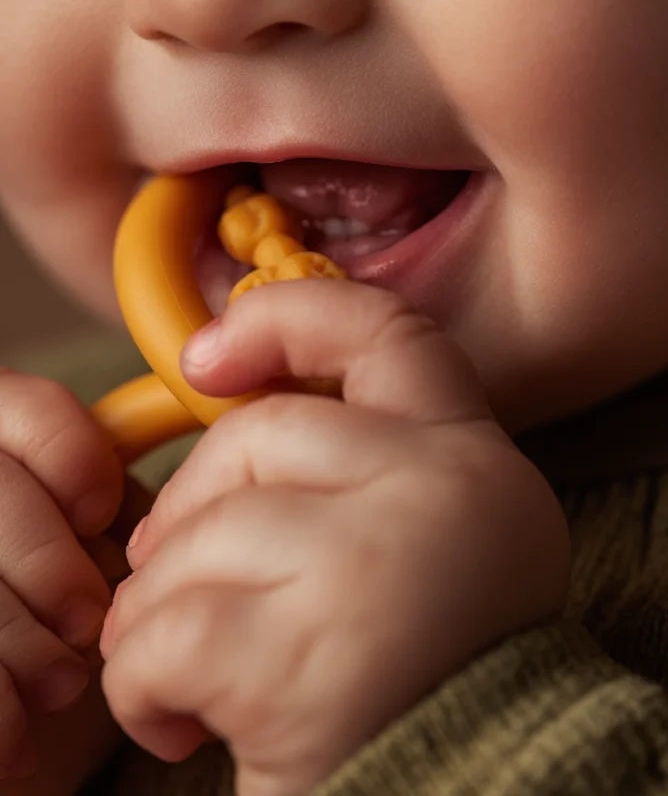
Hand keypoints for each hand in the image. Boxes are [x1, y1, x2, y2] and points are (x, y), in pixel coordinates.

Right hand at [0, 371, 128, 780]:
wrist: (24, 724)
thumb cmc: (72, 625)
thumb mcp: (99, 552)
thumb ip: (119, 506)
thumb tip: (191, 483)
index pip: (18, 402)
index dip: (67, 452)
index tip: (101, 512)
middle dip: (45, 556)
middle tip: (85, 618)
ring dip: (17, 634)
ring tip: (61, 682)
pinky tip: (17, 722)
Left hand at [100, 281, 569, 795]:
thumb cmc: (421, 683)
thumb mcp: (426, 547)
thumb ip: (355, 469)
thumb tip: (222, 405)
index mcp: (477, 464)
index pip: (388, 334)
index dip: (291, 318)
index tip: (209, 354)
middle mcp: (445, 491)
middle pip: (260, 433)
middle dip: (191, 506)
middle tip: (184, 582)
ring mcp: (380, 562)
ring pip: (203, 533)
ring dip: (162, 611)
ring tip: (193, 678)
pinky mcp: (311, 653)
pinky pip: (169, 628)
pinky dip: (143, 679)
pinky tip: (179, 720)